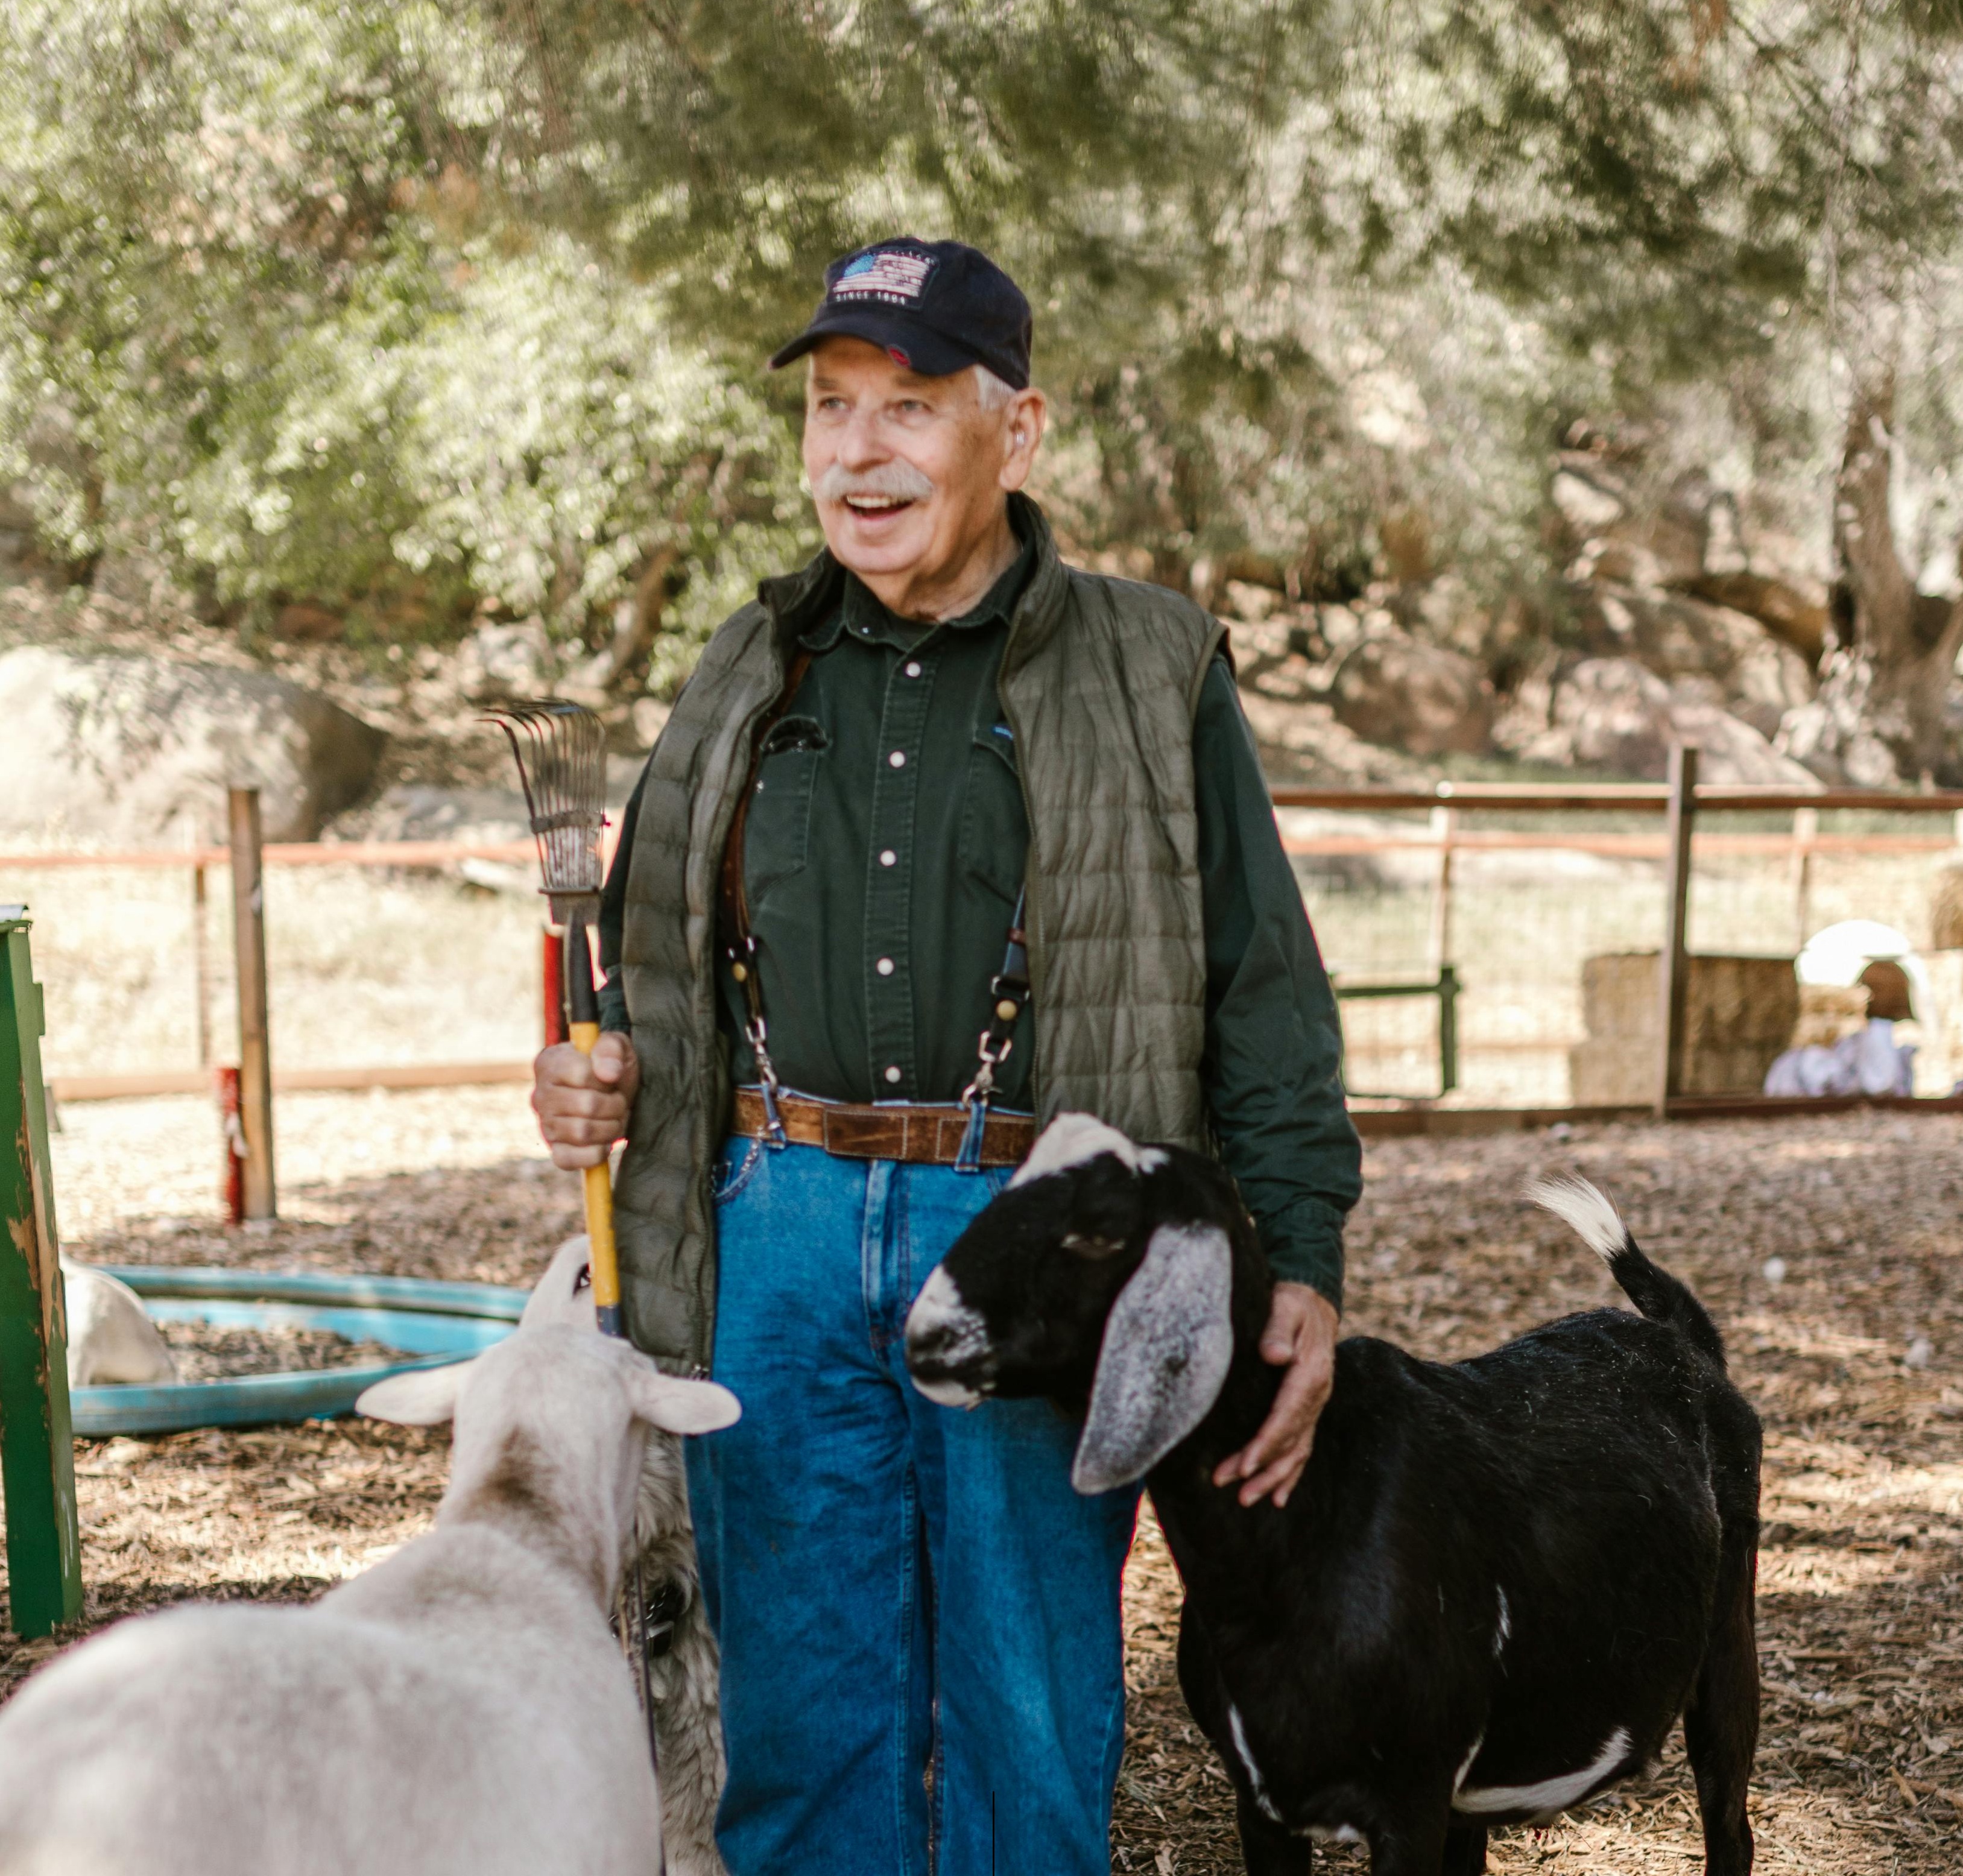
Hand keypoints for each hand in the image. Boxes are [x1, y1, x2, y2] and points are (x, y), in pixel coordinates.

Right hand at [531, 1033, 640, 1169]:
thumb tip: (608, 1073)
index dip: (605, 1079)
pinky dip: (595, 1154)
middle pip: (586, 1106)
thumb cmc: (611, 1067)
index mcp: (549, 1063)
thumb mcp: (616, 1046)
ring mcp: (545, 1125)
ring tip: (614, 1119)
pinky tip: (604, 1142)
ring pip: (582, 1133)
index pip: (580, 1074)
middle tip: (619, 1101)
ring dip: (610, 1128)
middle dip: (614, 1105)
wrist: (614, 1093)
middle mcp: (540, 1095)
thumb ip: (611, 1049)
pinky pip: (569, 1160)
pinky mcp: (555, 1150)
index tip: (610, 1078)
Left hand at [1212, 1281, 1338, 1508]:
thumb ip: (1277, 1329)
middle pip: (1290, 1440)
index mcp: (1311, 1373)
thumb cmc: (1291, 1302)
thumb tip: (1274, 1355)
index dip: (1266, 1443)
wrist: (1312, 1301)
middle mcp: (1318, 1394)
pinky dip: (1291, 1473)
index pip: (1287, 1416)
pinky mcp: (1308, 1408)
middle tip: (1234, 1490)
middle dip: (1262, 1468)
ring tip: (1246, 1499)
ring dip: (1273, 1477)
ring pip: (1297, 1450)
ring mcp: (1315, 1404)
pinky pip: (1302, 1446)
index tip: (1244, 1465)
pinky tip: (1277, 1496)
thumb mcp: (1284, 1305)